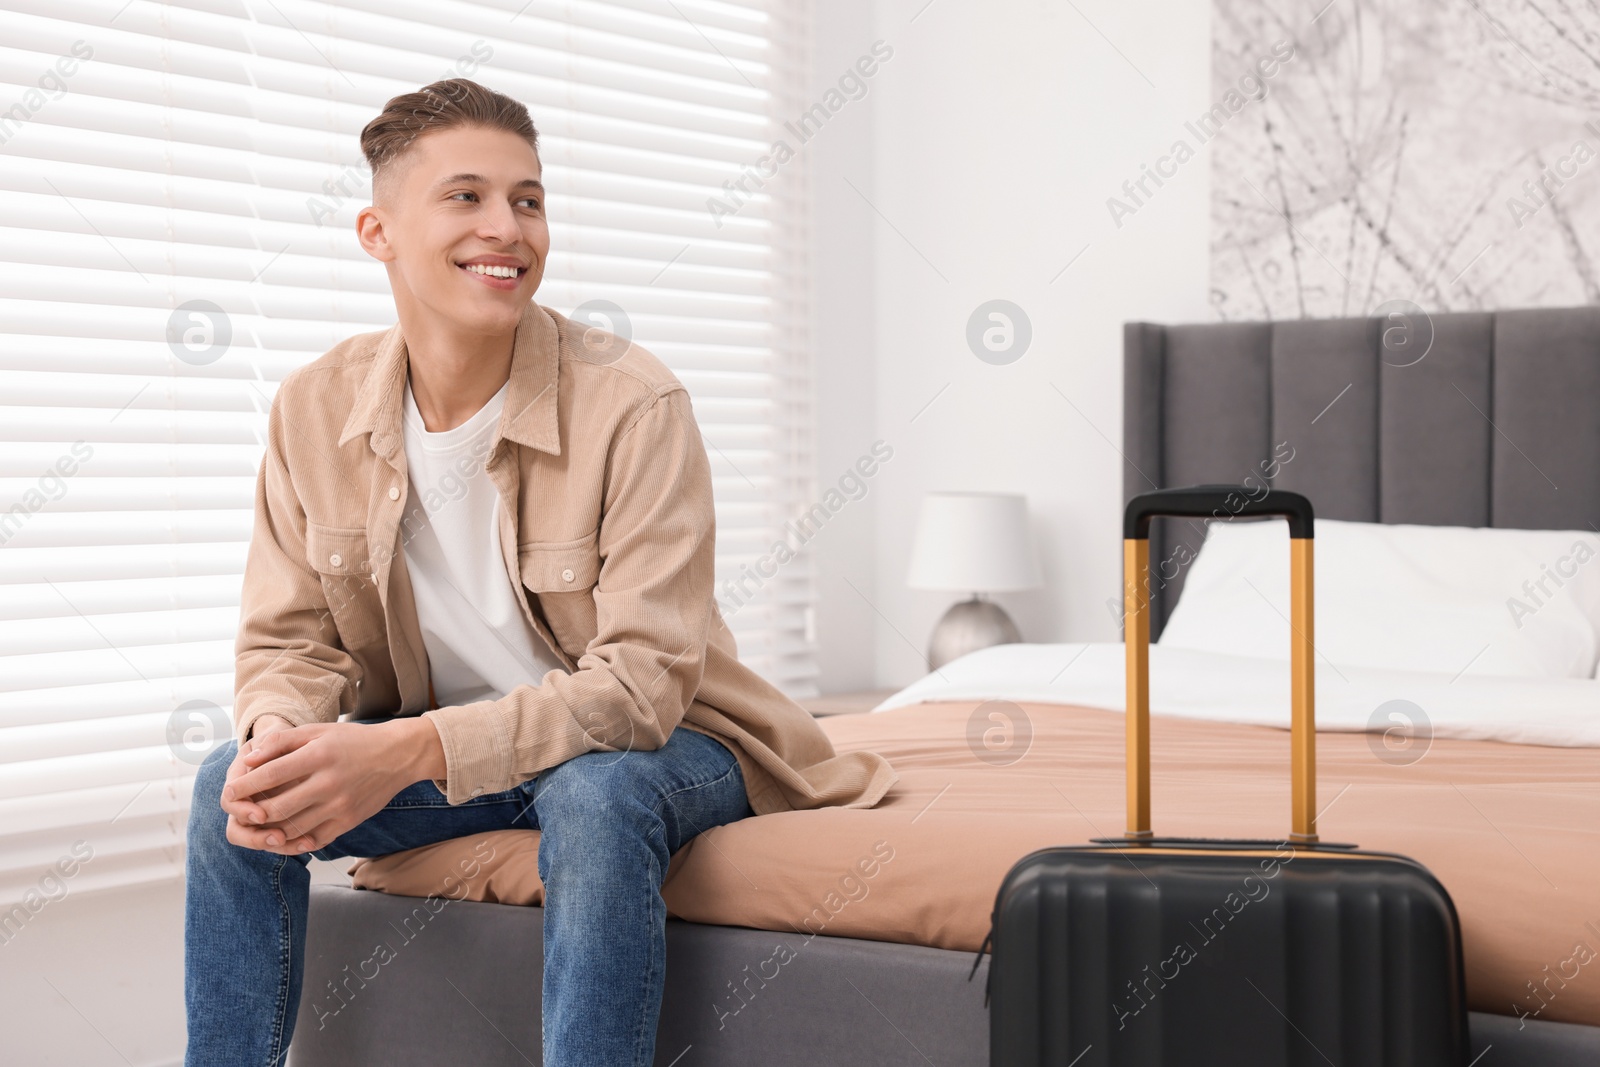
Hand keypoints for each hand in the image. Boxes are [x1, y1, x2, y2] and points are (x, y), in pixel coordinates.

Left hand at [219, 720, 434, 855]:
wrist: (398, 755)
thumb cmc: (353, 741)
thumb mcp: (318, 731)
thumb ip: (282, 742)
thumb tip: (249, 760)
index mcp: (319, 755)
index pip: (271, 774)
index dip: (245, 785)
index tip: (230, 790)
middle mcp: (329, 782)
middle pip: (277, 807)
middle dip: (251, 813)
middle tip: (239, 812)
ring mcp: (340, 805)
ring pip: (292, 828)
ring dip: (268, 831)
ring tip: (256, 826)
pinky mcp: (348, 821)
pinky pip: (313, 840)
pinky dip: (293, 843)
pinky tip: (282, 837)